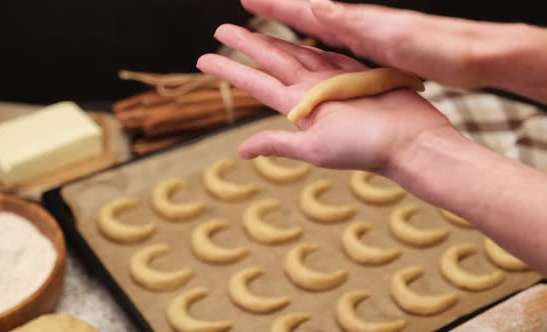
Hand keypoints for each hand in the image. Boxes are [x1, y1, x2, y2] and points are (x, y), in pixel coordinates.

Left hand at [197, 24, 451, 172]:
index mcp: (298, 107)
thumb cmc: (365, 148)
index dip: (229, 70)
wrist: (410, 141)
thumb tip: (241, 151)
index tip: (203, 59)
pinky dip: (314, 40)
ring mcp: (334, 79)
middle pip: (271, 59)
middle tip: (221, 29)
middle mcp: (312, 91)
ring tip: (253, 25)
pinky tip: (301, 32)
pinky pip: (329, 51)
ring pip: (297, 51)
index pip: (255, 82)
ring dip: (274, 39)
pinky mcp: (358, 71)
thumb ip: (278, 144)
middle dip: (246, 44)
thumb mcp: (315, 148)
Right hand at [241, 0, 546, 102]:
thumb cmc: (435, 46)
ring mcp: (369, 36)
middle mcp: (358, 24)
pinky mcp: (380, 50)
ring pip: (323, 28)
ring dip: (298, 24)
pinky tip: (323, 47)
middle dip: (280, 12)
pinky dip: (323, 41)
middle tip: (253, 6)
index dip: (276, 6)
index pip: (306, 10)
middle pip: (310, 15)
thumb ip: (349, 21)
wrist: (471, 54)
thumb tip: (314, 7)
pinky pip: (340, 44)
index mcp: (355, 21)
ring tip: (278, 22)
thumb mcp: (388, 34)